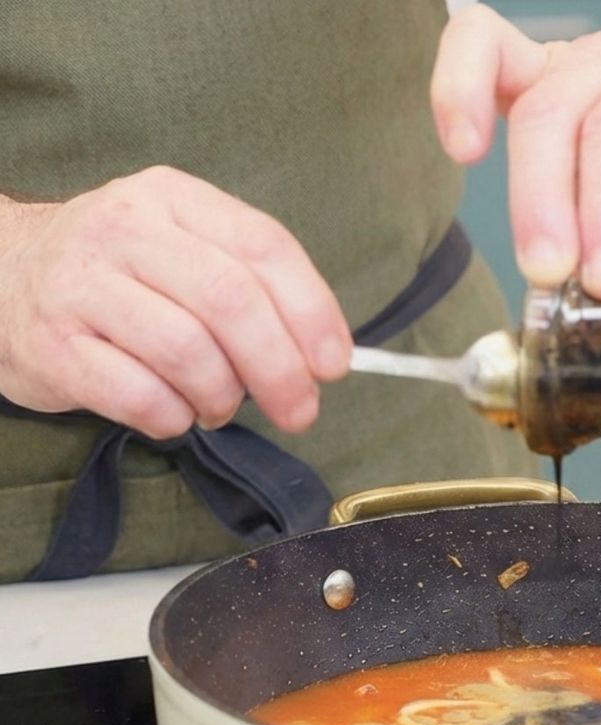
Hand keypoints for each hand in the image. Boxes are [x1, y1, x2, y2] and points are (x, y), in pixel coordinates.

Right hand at [0, 166, 350, 438]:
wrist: (2, 278)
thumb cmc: (121, 275)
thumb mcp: (184, 249)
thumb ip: (252, 286)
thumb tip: (323, 358)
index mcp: (171, 197)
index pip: (263, 245)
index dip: (311, 311)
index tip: (334, 365)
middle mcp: (123, 230)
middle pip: (230, 301)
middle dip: (279, 368)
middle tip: (300, 410)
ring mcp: (80, 286)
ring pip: (186, 350)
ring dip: (223, 395)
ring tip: (221, 405)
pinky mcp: (52, 346)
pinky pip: (139, 395)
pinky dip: (174, 418)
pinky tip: (175, 414)